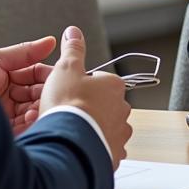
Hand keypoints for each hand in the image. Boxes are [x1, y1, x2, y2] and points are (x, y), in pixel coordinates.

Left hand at [0, 35, 55, 134]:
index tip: (59, 74)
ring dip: (39, 107)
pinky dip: (32, 122)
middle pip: (34, 94)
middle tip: (54, 91)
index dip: (45, 74)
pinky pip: (23, 128)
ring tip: (43, 103)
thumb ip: (25, 52)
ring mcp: (3, 116)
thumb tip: (49, 42)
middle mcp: (5, 97)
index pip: (32, 75)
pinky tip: (34, 115)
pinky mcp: (2, 134)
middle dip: (45, 92)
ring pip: (32, 111)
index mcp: (3, 78)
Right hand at [40, 25, 132, 169]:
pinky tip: (80, 146)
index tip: (71, 91)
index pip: (101, 80)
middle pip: (106, 104)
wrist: (69, 143)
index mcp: (114, 86)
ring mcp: (119, 134)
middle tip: (71, 111)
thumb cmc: (68, 105)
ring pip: (107, 128)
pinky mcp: (114, 156)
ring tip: (74, 131)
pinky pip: (105, 149)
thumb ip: (73, 49)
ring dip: (94, 129)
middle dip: (91, 107)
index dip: (83, 85)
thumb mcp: (66, 68)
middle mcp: (122, 109)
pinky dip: (95, 148)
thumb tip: (74, 32)